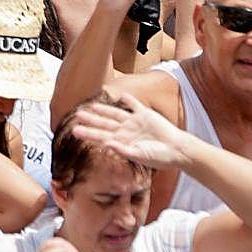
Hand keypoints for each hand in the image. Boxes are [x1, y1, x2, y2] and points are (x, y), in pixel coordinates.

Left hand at [66, 92, 186, 170]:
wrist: (177, 150)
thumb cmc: (158, 157)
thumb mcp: (139, 155)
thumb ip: (123, 150)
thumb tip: (107, 144)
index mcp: (122, 142)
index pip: (102, 136)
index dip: (89, 133)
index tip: (75, 131)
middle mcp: (126, 132)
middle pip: (105, 124)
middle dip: (91, 120)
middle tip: (77, 115)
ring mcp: (135, 122)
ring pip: (116, 114)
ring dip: (104, 109)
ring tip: (91, 106)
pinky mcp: (146, 115)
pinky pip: (134, 105)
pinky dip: (127, 99)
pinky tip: (119, 94)